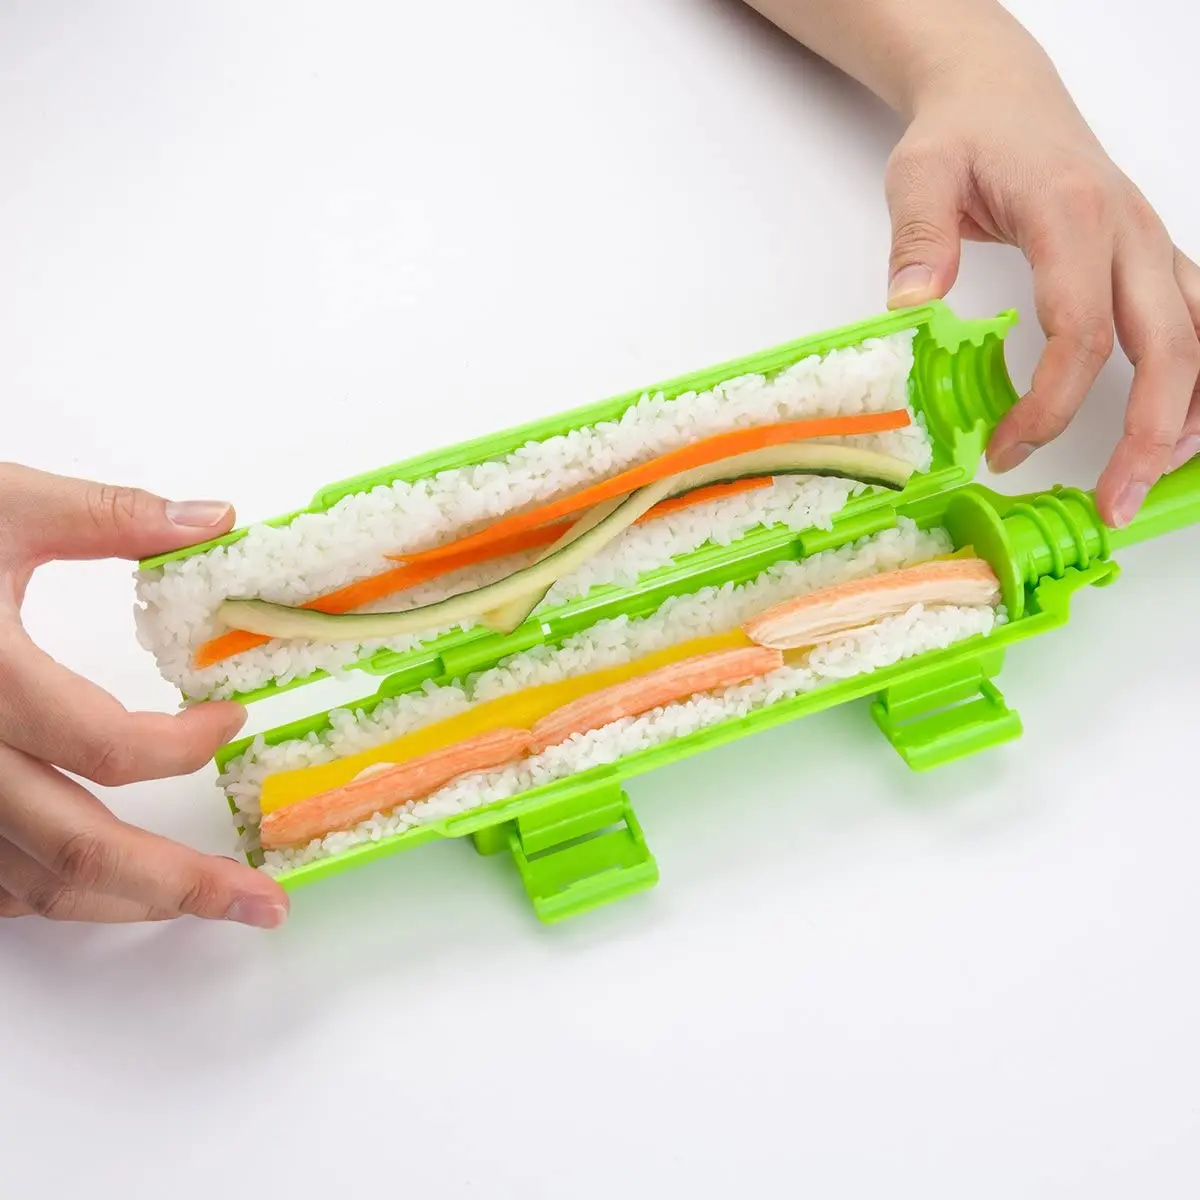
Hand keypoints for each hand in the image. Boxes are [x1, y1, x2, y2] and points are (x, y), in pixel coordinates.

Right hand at [0, 463, 288, 925]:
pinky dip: (53, 892)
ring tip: (204, 900)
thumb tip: (213, 519)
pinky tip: (106, 880)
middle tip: (263, 904)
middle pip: (79, 852)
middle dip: (183, 885)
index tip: (231, 719)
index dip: (186, 745)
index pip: (107, 747)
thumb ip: (109, 516)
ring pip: (33, 886)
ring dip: (127, 902)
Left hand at [882, 49, 1199, 528]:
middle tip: (1113, 504)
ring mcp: (1153, 245)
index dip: (1051, 403)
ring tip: (1148, 485)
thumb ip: (917, 240)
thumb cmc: (964, 136)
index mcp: (1073, 214)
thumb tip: (910, 309)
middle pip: (1169, 348)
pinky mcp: (1155, 259)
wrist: (1003, 96)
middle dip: (1149, 435)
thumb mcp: (919, 175)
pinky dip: (1197, 383)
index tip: (1005, 450)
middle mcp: (1132, 231)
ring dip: (1186, 418)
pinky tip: (1177, 431)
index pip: (1082, 330)